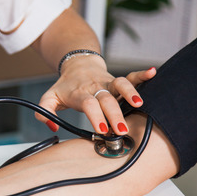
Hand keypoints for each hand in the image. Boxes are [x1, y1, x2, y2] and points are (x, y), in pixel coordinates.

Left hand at [36, 56, 155, 134]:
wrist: (77, 65)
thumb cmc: (65, 86)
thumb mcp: (49, 98)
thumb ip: (43, 112)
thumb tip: (52, 126)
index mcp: (80, 94)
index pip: (89, 104)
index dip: (95, 116)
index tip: (102, 130)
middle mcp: (96, 88)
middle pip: (107, 99)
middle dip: (115, 114)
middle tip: (121, 130)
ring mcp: (108, 83)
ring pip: (120, 85)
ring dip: (130, 92)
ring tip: (139, 104)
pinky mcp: (117, 80)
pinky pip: (131, 76)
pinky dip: (142, 74)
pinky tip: (152, 73)